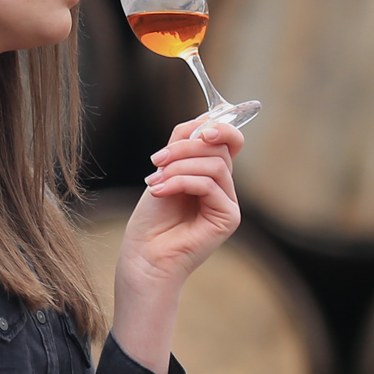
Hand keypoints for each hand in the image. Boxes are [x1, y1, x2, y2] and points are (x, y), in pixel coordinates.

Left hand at [119, 118, 243, 288]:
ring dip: (179, 167)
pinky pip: (210, 185)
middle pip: (220, 147)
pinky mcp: (228, 218)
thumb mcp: (164, 171)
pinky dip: (181, 182)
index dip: (219, 126)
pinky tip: (159, 192)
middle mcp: (224, 188)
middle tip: (157, 161)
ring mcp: (229, 203)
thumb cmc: (151, 220)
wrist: (144, 256)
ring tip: (155, 181)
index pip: (230, 140)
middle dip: (184, 148)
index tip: (196, 129)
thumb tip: (205, 117)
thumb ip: (183, 145)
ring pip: (215, 164)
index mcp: (211, 175)